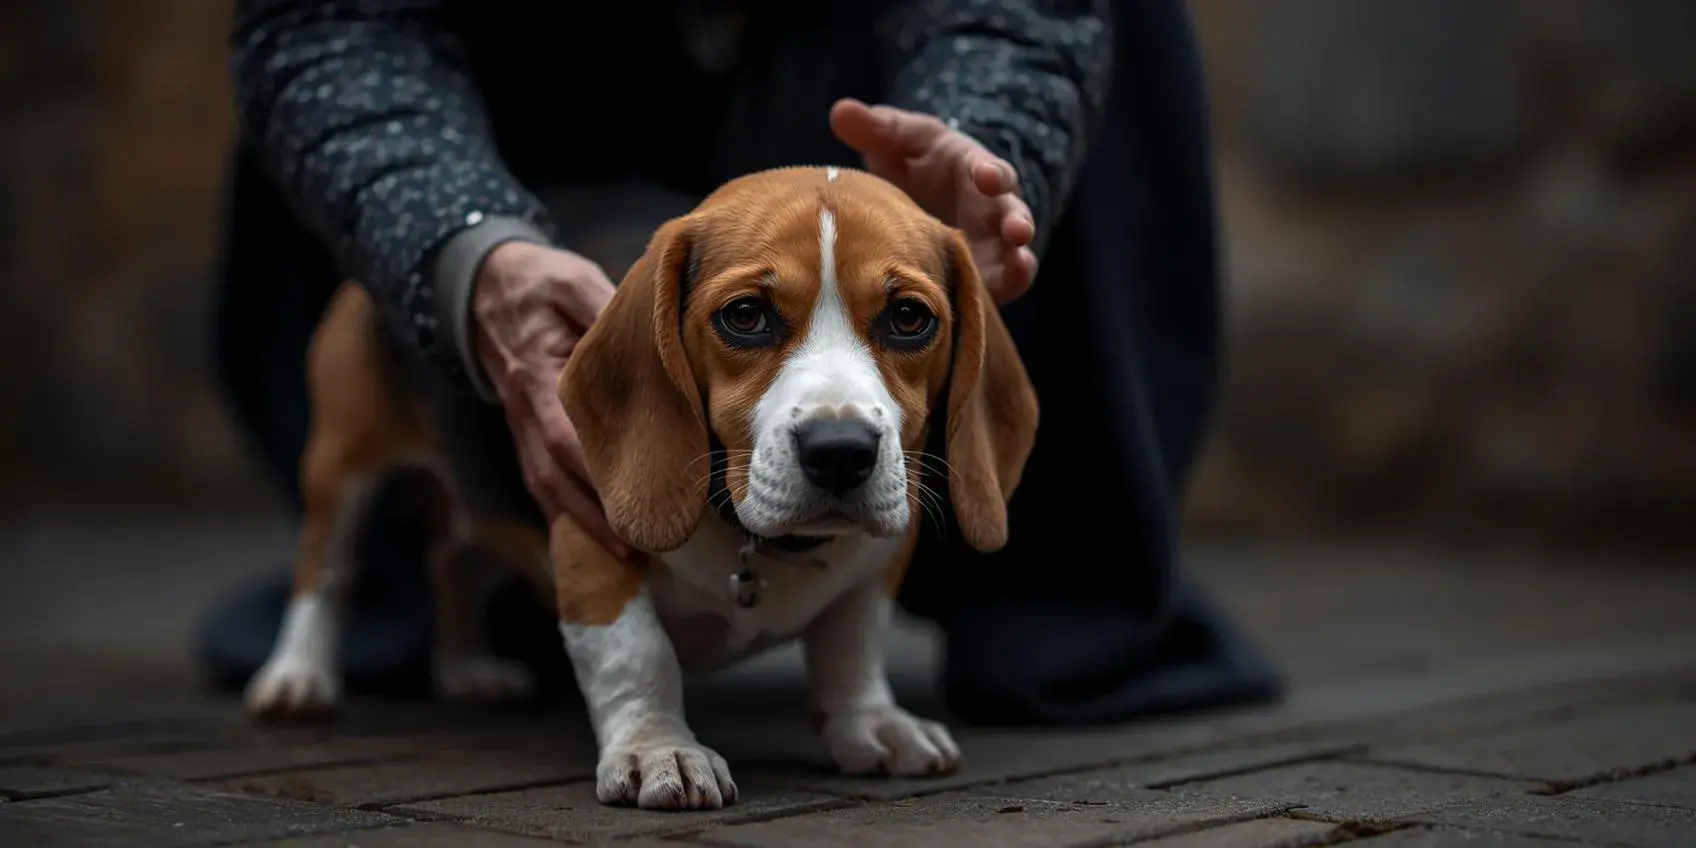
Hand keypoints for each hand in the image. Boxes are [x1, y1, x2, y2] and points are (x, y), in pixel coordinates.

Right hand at [471, 241, 633, 560]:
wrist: (483, 287)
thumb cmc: (538, 285)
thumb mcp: (571, 282)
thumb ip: (603, 307)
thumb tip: (650, 331)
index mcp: (539, 377)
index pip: (569, 437)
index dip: (602, 473)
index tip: (642, 497)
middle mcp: (526, 412)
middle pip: (560, 475)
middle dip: (600, 513)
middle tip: (649, 544)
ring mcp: (521, 427)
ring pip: (549, 487)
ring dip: (585, 524)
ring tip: (631, 556)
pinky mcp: (524, 433)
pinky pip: (541, 482)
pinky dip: (567, 514)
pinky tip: (597, 539)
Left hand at [829, 98, 1037, 302]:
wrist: (921, 200)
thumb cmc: (915, 163)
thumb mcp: (900, 140)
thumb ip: (877, 129)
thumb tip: (840, 111)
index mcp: (976, 170)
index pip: (991, 169)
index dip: (990, 172)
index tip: (985, 175)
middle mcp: (992, 208)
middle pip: (1013, 214)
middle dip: (1016, 220)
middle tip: (1016, 229)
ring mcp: (993, 245)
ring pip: (1016, 253)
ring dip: (1019, 260)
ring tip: (1018, 265)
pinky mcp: (985, 276)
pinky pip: (1001, 285)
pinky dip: (1003, 290)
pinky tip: (992, 302)